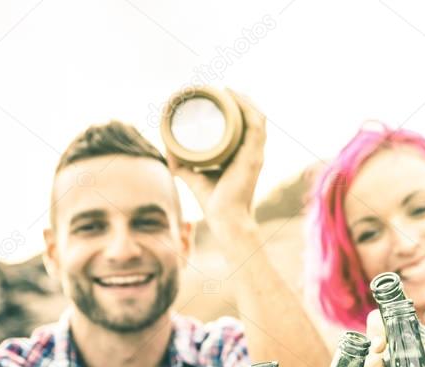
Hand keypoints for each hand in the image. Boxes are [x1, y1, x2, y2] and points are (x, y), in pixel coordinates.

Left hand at [167, 90, 265, 243]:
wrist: (226, 219)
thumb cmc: (214, 202)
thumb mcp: (194, 177)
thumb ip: (182, 165)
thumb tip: (167, 151)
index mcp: (245, 155)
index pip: (247, 126)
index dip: (238, 108)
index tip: (221, 96)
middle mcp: (253, 152)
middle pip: (253, 117)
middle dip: (240, 99)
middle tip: (222, 89)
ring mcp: (255, 153)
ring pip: (257, 117)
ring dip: (243, 99)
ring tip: (226, 88)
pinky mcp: (253, 157)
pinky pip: (255, 125)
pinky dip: (246, 108)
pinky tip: (233, 96)